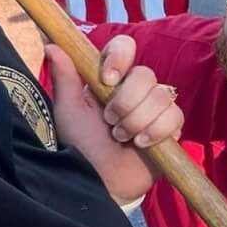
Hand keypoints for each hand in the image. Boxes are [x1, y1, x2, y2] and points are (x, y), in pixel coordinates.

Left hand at [45, 35, 183, 202]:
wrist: (100, 182)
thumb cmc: (80, 147)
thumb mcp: (69, 112)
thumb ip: (66, 77)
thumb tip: (53, 45)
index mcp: (110, 79)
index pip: (125, 47)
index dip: (120, 57)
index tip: (107, 79)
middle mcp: (135, 89)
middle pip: (145, 74)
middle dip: (126, 102)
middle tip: (110, 123)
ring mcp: (155, 107)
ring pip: (161, 96)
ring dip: (137, 120)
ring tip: (122, 138)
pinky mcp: (171, 127)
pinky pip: (174, 117)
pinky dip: (155, 131)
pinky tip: (141, 144)